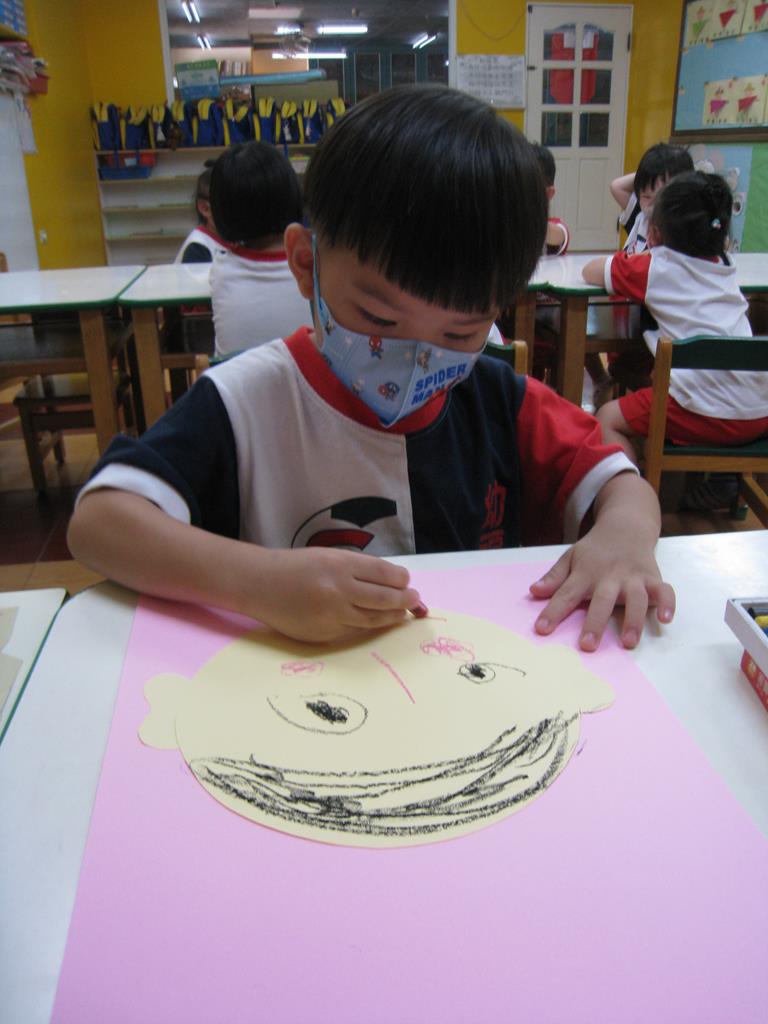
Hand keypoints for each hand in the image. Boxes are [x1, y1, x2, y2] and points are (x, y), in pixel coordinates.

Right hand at [251, 547, 423, 643]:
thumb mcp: (328, 557)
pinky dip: (366, 626)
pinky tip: (374, 621)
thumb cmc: (296, 567)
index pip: (386, 574)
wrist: (260, 584)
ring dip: (392, 616)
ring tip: (401, 613)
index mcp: (340, 565)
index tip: (407, 582)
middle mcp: (338, 590)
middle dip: (405, 600)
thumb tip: (393, 583)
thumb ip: (358, 570)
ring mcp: (331, 615)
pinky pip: (353, 631)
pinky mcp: (324, 635)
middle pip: (385, 599)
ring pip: (373, 619)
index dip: (402, 580)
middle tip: (414, 600)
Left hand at [528, 474, 674, 650]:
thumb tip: (534, 591)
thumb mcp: (571, 557)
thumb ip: (554, 577)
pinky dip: (668, 604)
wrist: (626, 526)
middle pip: (602, 600)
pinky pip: (665, 591)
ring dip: (633, 620)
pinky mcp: (653, 578)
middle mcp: (610, 576)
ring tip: (628, 642)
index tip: (542, 629)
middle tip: (587, 646)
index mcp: (586, 573)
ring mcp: (634, 577)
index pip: (566, 593)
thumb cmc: (596, 550)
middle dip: (595, 622)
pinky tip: (666, 619)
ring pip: (636, 598)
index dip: (553, 611)